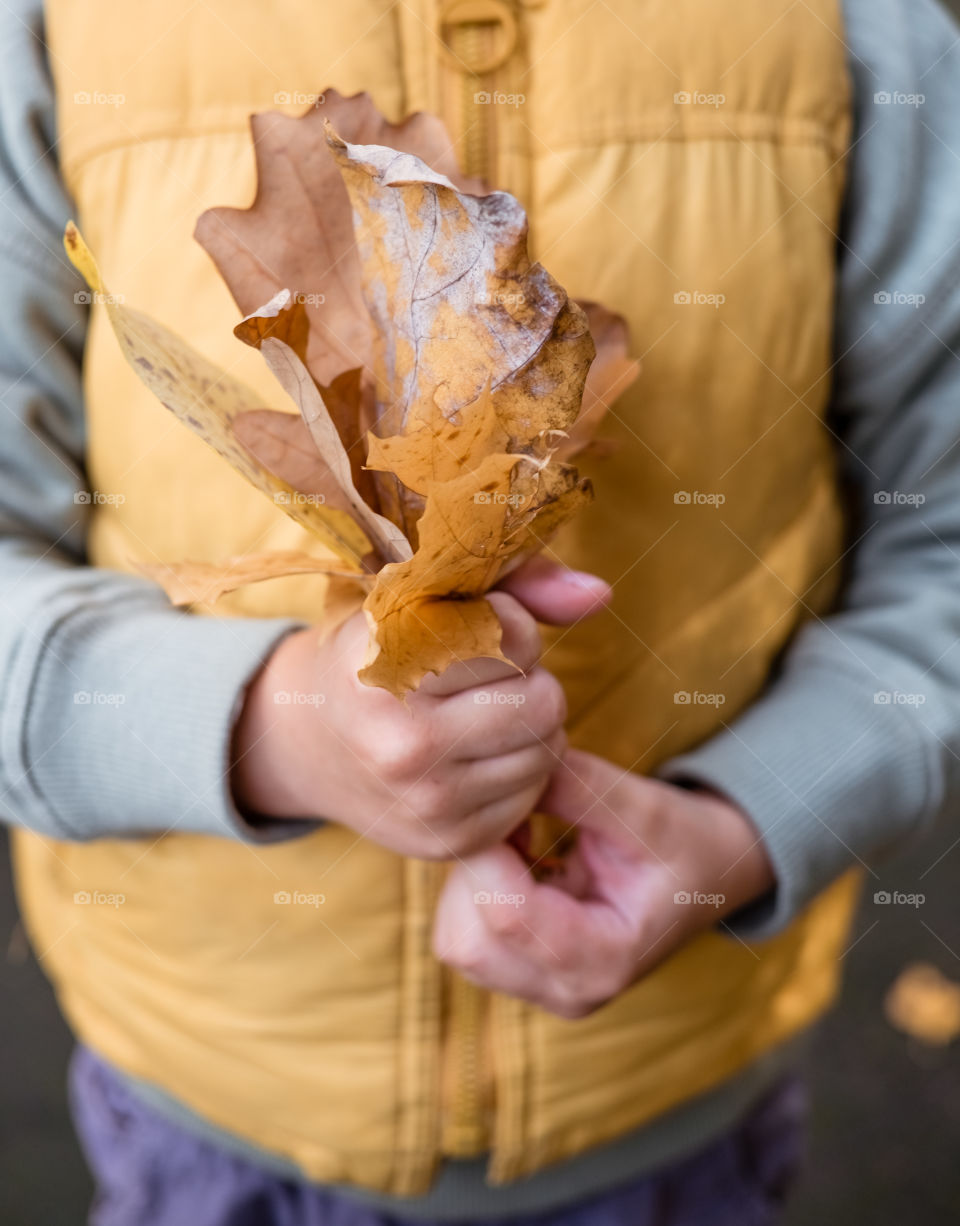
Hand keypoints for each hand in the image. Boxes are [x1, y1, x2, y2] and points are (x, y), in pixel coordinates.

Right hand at [230, 561, 610, 858]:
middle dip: (531, 679)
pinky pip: (534, 793)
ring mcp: (424, 800)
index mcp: (386, 664)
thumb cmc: (383, 652)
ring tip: (480, 712)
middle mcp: (400, 740)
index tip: (469, 630)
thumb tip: (601, 594)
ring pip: (549, 748)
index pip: (514, 636)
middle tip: (487, 677)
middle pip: (543, 700)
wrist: (313, 741)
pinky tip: (475, 753)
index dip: (511, 625)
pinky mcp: (447, 842)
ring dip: (531, 724)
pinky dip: (519, 768)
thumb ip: (520, 583)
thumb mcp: (426, 596)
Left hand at [433, 748, 775, 1017]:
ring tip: (521, 835)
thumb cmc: (685, 842)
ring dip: (472, 877)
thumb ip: (578, 786)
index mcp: (605, 960)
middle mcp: (568, 991)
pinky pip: (465, 933)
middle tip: (514, 817)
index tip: (503, 800)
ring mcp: (542, 989)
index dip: (487, 849)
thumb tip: (508, 768)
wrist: (710, 876)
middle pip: (466, 938)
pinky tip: (517, 854)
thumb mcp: (647, 805)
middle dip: (475, 868)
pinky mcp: (523, 973)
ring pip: (456, 938)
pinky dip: (475, 888)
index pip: (506, 915)